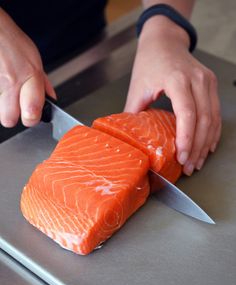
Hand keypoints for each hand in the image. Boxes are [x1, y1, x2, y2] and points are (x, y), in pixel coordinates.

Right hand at [0, 9, 55, 127]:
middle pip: (9, 120)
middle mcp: (11, 82)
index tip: (32, 115)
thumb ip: (42, 82)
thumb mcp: (33, 58)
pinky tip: (0, 84)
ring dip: (2, 105)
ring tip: (5, 90)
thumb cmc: (10, 41)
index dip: (32, 118)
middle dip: (12, 116)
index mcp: (29, 76)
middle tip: (15, 105)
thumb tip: (51, 99)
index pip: (32, 114)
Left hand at [125, 16, 221, 174]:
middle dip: (197, 147)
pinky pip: (216, 113)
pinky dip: (213, 132)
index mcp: (176, 79)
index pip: (187, 113)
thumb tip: (130, 138)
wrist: (164, 41)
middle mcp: (197, 79)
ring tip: (196, 162)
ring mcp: (207, 81)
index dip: (186, 138)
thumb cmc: (149, 62)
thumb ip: (133, 114)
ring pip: (213, 118)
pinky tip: (207, 147)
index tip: (181, 157)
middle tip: (188, 166)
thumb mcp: (136, 87)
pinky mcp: (211, 85)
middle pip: (203, 119)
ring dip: (206, 144)